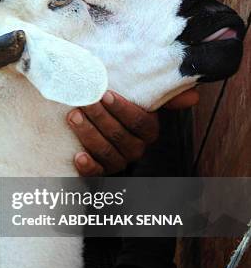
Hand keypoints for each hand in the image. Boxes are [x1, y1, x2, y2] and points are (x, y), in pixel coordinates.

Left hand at [67, 89, 198, 175]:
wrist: (94, 120)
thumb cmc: (116, 105)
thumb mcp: (140, 97)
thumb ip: (165, 95)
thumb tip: (193, 96)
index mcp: (148, 131)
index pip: (140, 122)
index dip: (122, 109)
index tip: (105, 94)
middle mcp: (136, 149)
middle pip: (120, 136)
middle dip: (100, 117)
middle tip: (84, 101)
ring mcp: (118, 162)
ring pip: (106, 152)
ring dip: (89, 134)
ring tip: (74, 117)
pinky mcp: (100, 172)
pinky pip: (96, 174)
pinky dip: (88, 166)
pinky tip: (78, 156)